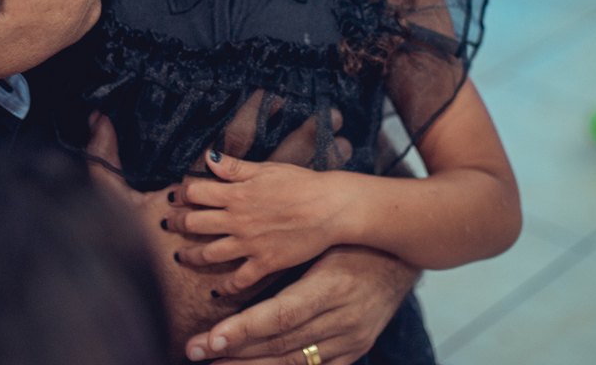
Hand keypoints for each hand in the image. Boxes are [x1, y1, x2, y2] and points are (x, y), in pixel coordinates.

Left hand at [167, 152, 357, 295]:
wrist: (330, 208)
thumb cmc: (302, 183)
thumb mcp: (267, 169)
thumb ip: (235, 167)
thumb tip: (209, 157)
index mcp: (236, 193)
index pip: (195, 192)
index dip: (181, 194)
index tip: (175, 197)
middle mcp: (237, 220)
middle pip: (195, 223)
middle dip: (178, 223)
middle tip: (169, 225)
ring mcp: (249, 244)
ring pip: (209, 253)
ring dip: (191, 255)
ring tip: (181, 257)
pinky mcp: (265, 263)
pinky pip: (238, 280)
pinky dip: (224, 287)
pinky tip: (216, 290)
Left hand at [184, 245, 419, 364]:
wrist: (401, 259)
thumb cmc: (354, 242)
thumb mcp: (322, 242)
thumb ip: (281, 258)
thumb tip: (232, 260)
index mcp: (332, 287)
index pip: (281, 315)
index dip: (243, 329)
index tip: (211, 337)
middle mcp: (342, 319)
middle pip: (280, 343)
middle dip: (233, 349)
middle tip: (195, 349)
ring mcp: (349, 340)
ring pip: (292, 361)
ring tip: (214, 362)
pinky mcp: (353, 352)